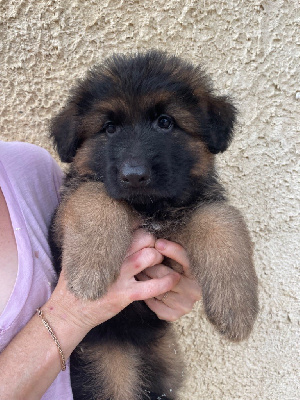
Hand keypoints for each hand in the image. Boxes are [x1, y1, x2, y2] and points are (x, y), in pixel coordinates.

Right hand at [49, 230, 180, 331]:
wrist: (68, 312)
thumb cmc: (73, 284)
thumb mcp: (76, 257)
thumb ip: (87, 242)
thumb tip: (89, 226)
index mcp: (104, 248)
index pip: (131, 229)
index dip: (141, 230)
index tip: (143, 234)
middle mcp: (114, 259)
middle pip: (145, 238)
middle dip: (153, 241)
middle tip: (152, 248)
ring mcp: (120, 277)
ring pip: (150, 256)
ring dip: (159, 258)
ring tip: (158, 262)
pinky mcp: (126, 295)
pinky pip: (153, 286)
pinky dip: (166, 282)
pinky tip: (173, 278)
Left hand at [136, 238, 201, 321]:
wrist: (177, 294)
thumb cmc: (173, 267)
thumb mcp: (176, 256)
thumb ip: (170, 246)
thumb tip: (156, 231)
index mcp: (198, 273)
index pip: (186, 260)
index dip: (172, 250)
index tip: (158, 243)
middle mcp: (195, 291)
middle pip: (166, 274)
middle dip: (151, 264)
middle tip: (140, 258)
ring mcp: (185, 305)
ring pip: (157, 288)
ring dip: (145, 279)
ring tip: (138, 271)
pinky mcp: (174, 315)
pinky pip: (154, 303)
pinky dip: (147, 295)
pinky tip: (144, 287)